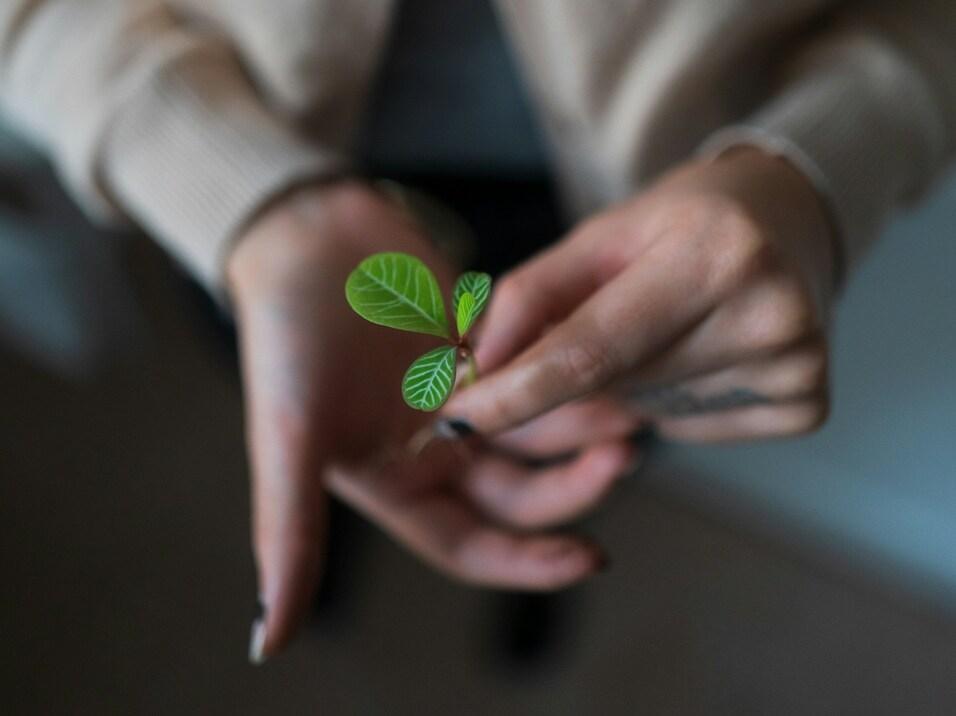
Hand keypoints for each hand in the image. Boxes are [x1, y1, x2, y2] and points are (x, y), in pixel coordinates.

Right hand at [227, 182, 635, 661]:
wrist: (302, 237)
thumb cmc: (287, 340)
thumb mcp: (291, 440)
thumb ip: (288, 536)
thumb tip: (264, 643)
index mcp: (395, 484)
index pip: (474, 545)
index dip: (530, 562)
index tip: (592, 557)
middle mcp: (433, 450)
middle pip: (520, 490)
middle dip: (574, 483)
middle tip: (624, 454)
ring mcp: (460, 397)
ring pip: (538, 430)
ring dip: (582, 424)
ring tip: (631, 408)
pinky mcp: (480, 346)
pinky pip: (536, 368)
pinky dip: (567, 368)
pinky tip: (607, 357)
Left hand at [445, 149, 836, 442]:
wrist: (788, 222)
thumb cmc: (683, 222)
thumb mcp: (602, 236)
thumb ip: (532, 298)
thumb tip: (475, 371)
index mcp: (713, 254)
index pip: (590, 350)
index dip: (516, 392)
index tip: (458, 418)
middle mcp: (768, 312)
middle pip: (615, 385)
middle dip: (577, 374)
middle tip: (609, 317)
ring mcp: (796, 365)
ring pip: (648, 411)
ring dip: (630, 384)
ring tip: (671, 323)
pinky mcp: (806, 404)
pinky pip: (691, 429)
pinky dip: (674, 402)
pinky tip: (703, 351)